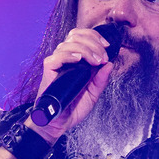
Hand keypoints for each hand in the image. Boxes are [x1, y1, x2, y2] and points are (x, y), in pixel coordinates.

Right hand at [29, 27, 115, 142]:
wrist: (60, 123)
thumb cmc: (73, 108)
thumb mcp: (94, 93)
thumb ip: (101, 79)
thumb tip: (110, 65)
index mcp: (76, 60)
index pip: (81, 36)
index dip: (94, 36)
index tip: (106, 46)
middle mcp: (65, 59)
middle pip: (75, 36)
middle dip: (93, 42)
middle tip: (102, 57)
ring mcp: (56, 64)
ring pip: (67, 44)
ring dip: (86, 49)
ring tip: (95, 62)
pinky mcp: (49, 72)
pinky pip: (55, 57)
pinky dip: (68, 55)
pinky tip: (78, 59)